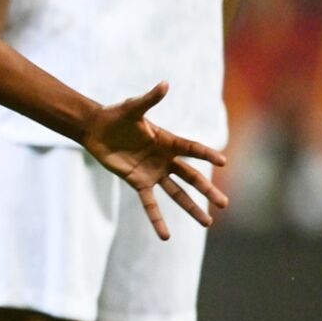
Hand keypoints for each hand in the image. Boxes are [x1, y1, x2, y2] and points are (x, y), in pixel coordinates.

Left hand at [80, 82, 229, 240]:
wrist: (96, 129)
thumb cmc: (117, 115)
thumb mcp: (133, 107)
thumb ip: (149, 99)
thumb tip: (164, 84)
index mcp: (168, 141)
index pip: (192, 149)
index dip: (206, 154)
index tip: (223, 161)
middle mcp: (165, 159)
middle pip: (191, 177)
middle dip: (207, 190)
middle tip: (225, 204)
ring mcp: (153, 173)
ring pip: (177, 193)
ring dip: (191, 208)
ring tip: (208, 223)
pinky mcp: (138, 182)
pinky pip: (150, 204)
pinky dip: (157, 219)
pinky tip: (166, 236)